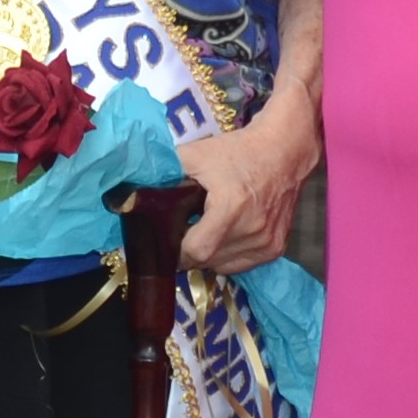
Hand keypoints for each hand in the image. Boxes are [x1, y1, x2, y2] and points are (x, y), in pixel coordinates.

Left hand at [176, 119, 315, 273]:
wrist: (284, 151)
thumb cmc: (238, 151)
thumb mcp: (197, 154)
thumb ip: (165, 173)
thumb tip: (134, 190)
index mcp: (231, 208)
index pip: (196, 251)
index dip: (177, 249)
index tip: (169, 238)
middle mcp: (252, 230)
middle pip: (208, 261)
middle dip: (191, 250)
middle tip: (185, 230)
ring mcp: (267, 242)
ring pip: (223, 265)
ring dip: (210, 254)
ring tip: (207, 230)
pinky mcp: (276, 248)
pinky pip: (242, 265)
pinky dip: (229, 255)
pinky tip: (226, 234)